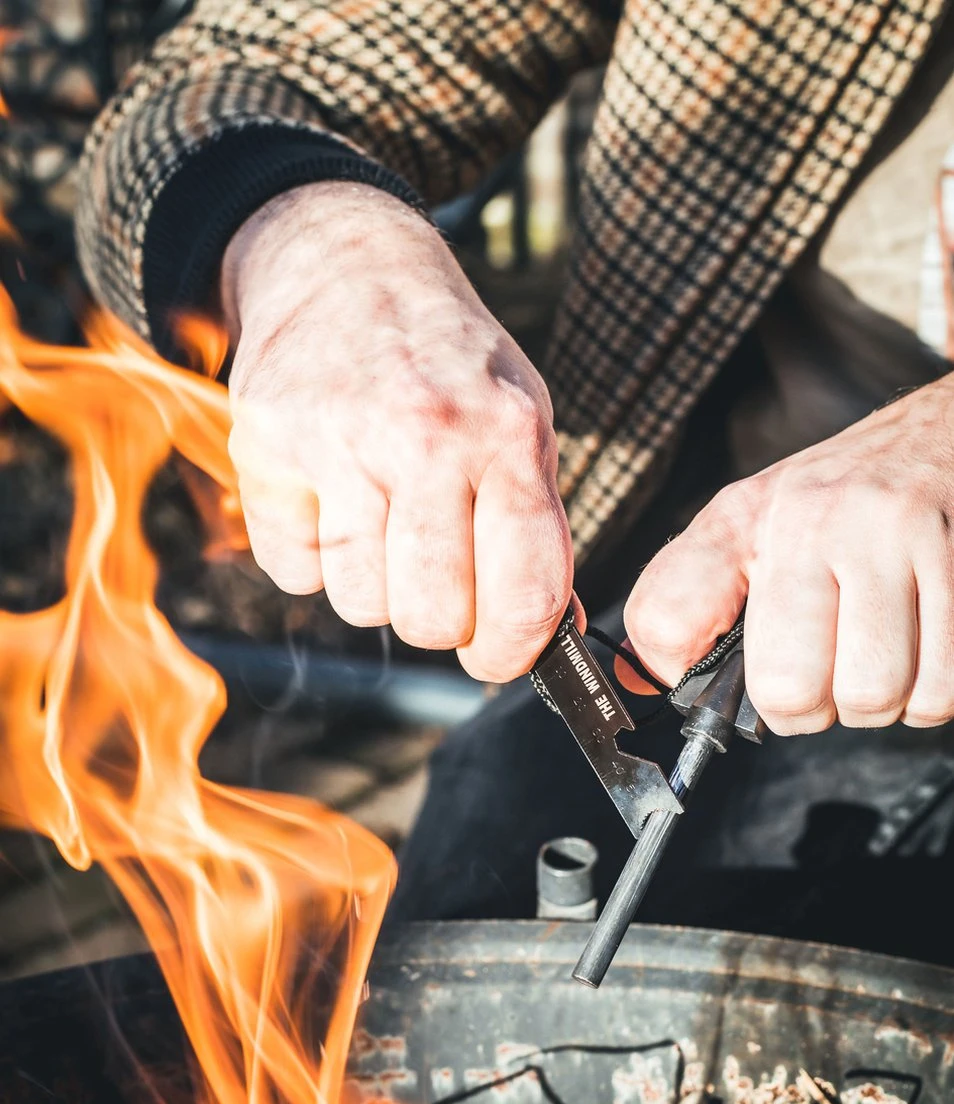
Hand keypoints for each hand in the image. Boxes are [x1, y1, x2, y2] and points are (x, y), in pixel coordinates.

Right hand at [220, 182, 573, 681]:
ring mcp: (336, 441)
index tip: (498, 655)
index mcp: (505, 433)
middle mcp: (423, 436)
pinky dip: (316, 558)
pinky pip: (294, 573)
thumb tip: (550, 634)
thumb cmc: (447, 358)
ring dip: (377, 586)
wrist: (345, 266)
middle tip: (440, 582)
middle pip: (432, 618)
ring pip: (360, 605)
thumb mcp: (521, 418)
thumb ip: (536, 523)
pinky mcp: (265, 449)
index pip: (524, 593)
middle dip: (441, 622)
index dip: (512, 650)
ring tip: (385, 522)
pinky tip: (334, 502)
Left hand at [619, 374, 953, 733]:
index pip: (668, 622)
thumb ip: (692, 596)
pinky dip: (937, 692)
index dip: (693, 679)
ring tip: (887, 657)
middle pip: (788, 687)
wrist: (950, 431)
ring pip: (876, 696)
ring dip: (884, 703)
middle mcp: (818, 521)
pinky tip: (928, 648)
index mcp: (750, 519)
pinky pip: (946, 687)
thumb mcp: (750, 520)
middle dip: (811, 710)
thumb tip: (649, 675)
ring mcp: (899, 537)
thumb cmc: (845, 493)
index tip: (742, 682)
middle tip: (829, 682)